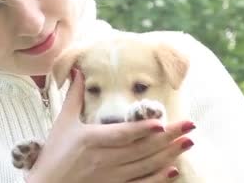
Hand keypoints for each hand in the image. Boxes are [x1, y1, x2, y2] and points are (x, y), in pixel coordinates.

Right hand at [26, 69, 194, 182]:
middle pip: (141, 149)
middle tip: (190, 126)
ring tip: (187, 143)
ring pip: (145, 166)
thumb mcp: (63, 124)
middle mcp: (104, 160)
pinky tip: (172, 171)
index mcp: (92, 140)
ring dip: (169, 155)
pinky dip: (157, 180)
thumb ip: (74, 97)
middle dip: (168, 137)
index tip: (161, 121)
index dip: (143, 129)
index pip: (123, 134)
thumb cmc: (54, 156)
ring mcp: (110, 178)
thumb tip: (77, 72)